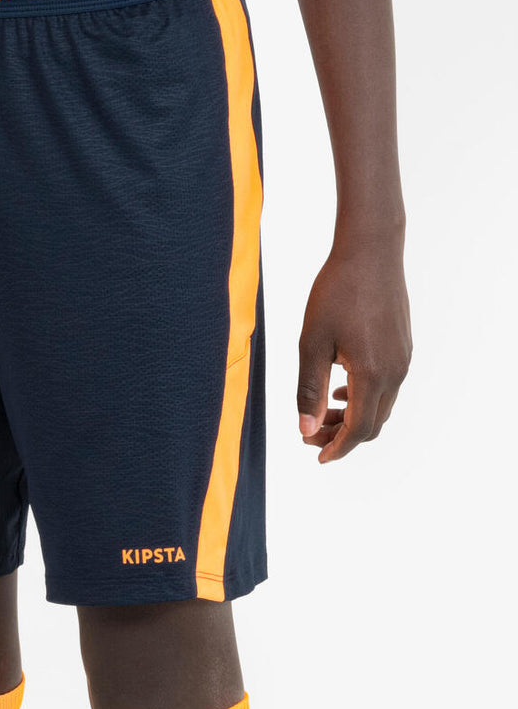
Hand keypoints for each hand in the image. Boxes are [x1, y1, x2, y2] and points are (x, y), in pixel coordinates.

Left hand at [296, 238, 410, 462]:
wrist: (371, 252)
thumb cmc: (336, 292)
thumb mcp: (312, 342)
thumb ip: (309, 388)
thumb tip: (306, 427)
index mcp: (373, 374)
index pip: (359, 429)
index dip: (337, 448)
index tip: (316, 455)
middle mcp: (396, 371)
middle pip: (373, 423)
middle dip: (342, 436)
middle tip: (309, 434)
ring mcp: (403, 359)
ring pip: (380, 406)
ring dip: (352, 417)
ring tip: (322, 413)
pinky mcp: (403, 347)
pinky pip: (386, 386)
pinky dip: (363, 397)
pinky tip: (340, 388)